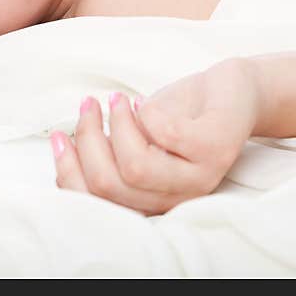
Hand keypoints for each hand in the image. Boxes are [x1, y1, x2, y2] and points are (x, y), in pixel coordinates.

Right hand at [50, 58, 261, 215]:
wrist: (235, 92)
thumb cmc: (181, 116)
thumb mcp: (139, 137)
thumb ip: (110, 152)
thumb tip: (64, 145)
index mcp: (154, 199)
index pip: (100, 202)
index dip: (69, 171)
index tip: (59, 136)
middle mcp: (178, 198)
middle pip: (111, 185)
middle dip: (88, 141)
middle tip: (88, 107)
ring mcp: (200, 177)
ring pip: (136, 167)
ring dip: (117, 126)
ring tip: (118, 100)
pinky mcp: (216, 149)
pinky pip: (165, 135)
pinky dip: (148, 114)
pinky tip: (146, 102)